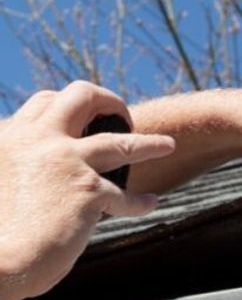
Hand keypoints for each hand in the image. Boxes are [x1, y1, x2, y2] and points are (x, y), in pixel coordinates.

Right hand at [0, 82, 174, 299]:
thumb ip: (14, 167)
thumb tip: (33, 176)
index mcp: (8, 137)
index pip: (43, 104)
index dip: (67, 107)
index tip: (81, 119)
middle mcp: (37, 141)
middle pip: (81, 97)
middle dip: (108, 101)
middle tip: (121, 115)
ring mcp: (66, 163)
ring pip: (120, 142)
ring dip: (148, 143)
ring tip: (167, 145)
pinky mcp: (88, 192)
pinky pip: (125, 196)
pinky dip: (140, 202)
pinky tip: (150, 203)